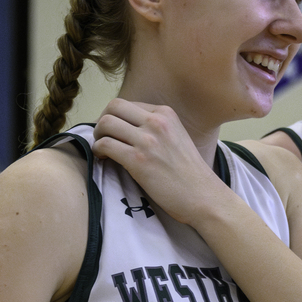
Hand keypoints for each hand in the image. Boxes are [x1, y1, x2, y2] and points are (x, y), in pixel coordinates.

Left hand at [91, 100, 232, 226]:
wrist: (203, 196)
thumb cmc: (189, 173)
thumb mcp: (176, 137)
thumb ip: (155, 128)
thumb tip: (126, 128)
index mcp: (166, 113)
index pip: (127, 104)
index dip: (115, 118)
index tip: (114, 132)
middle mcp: (157, 122)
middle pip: (113, 107)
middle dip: (102, 121)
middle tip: (103, 137)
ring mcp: (148, 140)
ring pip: (105, 123)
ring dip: (98, 136)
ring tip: (103, 149)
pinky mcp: (138, 160)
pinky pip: (105, 144)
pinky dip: (98, 150)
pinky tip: (104, 159)